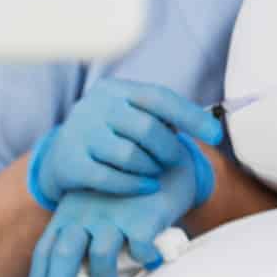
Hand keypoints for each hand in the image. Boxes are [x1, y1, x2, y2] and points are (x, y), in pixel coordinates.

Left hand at [23, 136, 211, 276]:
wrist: (168, 157)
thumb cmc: (131, 195)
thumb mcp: (99, 214)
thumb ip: (84, 244)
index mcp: (69, 212)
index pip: (45, 254)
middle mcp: (85, 212)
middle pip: (61, 260)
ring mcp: (113, 213)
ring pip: (99, 262)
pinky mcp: (141, 216)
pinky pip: (139, 254)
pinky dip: (145, 262)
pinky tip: (152, 261)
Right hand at [28, 79, 222, 204]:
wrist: (60, 156)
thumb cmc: (110, 134)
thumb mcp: (130, 117)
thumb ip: (161, 117)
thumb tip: (210, 125)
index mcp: (115, 89)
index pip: (159, 98)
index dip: (191, 116)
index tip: (216, 135)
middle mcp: (95, 106)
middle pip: (148, 129)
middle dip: (169, 150)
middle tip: (175, 161)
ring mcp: (80, 133)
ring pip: (130, 155)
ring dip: (151, 168)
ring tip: (155, 172)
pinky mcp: (71, 162)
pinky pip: (111, 178)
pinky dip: (135, 185)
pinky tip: (147, 187)